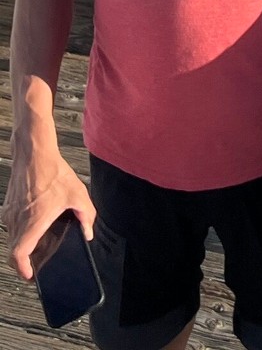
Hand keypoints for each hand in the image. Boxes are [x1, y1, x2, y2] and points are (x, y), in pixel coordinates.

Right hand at [2, 152, 94, 279]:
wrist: (34, 153)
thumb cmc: (53, 172)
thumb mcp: (78, 194)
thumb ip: (86, 216)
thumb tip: (88, 233)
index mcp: (32, 223)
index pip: (18, 255)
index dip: (22, 269)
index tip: (30, 274)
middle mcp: (17, 221)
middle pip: (13, 250)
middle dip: (23, 260)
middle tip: (34, 263)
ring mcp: (10, 213)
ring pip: (11, 237)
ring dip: (21, 244)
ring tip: (36, 244)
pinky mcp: (8, 204)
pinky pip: (11, 224)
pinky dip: (19, 230)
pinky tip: (32, 224)